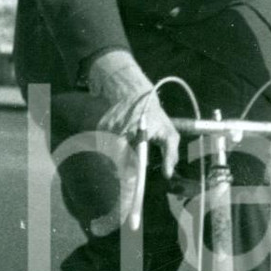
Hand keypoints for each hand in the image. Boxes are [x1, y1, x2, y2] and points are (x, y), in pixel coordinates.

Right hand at [88, 50, 179, 177]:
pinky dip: (110, 151)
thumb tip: (168, 174)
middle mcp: (120, 130)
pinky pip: (102, 147)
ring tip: (125, 159)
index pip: (129, 159)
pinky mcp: (100, 127)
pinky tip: (119, 147)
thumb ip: (170, 155)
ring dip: (115, 161)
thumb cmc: (155, 116)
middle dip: (120, 169)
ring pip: (107, 155)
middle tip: (128, 172)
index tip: (133, 177)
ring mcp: (108, 128)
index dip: (129, 171)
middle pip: (114, 160)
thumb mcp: (169, 134)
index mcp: (137, 133)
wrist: (134, 93)